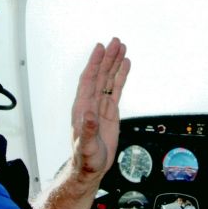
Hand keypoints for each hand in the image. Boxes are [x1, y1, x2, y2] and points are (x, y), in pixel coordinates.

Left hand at [70, 37, 130, 183]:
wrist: (91, 167)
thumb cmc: (85, 158)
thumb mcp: (85, 147)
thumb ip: (87, 130)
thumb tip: (88, 114)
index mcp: (82, 107)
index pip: (89, 79)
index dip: (94, 63)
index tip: (100, 48)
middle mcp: (91, 102)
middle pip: (100, 74)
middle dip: (107, 57)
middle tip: (116, 41)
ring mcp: (101, 105)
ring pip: (109, 79)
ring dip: (114, 63)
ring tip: (122, 47)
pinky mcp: (110, 110)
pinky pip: (116, 89)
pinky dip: (121, 76)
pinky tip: (125, 64)